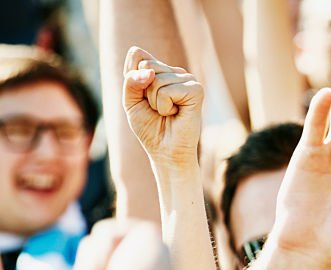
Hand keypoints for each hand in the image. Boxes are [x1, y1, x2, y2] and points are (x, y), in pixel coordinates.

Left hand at [123, 47, 203, 166]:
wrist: (165, 151)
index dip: (132, 77)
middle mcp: (176, 72)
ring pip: (156, 79)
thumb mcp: (131, 101)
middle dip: (144, 91)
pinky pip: (167, 91)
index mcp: (161, 70)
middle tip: (156, 108)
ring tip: (167, 113)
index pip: (137, 55)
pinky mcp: (196, 90)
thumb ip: (131, 80)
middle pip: (146, 65)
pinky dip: (165, 106)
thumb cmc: (150, 128)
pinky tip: (176, 114)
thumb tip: (150, 72)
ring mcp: (188, 80)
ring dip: (155, 102)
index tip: (142, 97)